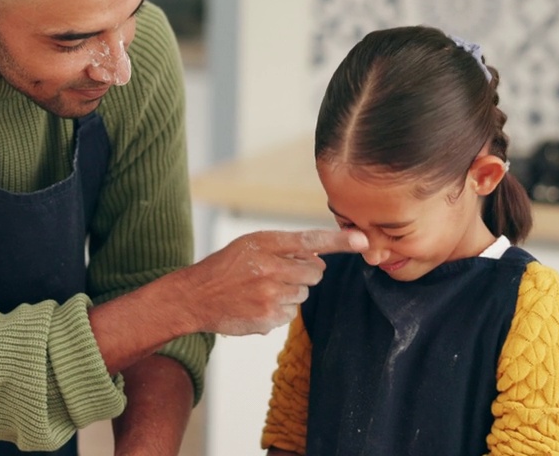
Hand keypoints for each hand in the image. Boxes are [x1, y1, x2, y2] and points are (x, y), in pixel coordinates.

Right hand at [182, 229, 366, 335]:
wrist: (195, 296)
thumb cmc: (225, 267)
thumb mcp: (250, 245)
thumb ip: (284, 247)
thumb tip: (319, 257)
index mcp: (265, 243)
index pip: (310, 240)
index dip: (339, 241)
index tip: (363, 241)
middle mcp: (269, 267)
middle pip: (314, 272)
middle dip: (305, 273)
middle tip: (279, 273)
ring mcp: (269, 295)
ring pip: (303, 294)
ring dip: (290, 292)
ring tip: (261, 290)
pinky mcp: (267, 318)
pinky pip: (291, 314)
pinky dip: (279, 311)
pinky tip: (257, 305)